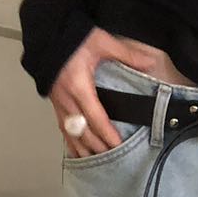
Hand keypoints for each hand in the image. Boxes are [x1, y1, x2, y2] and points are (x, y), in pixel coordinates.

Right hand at [48, 28, 162, 156]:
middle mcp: (67, 99)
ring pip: (70, 133)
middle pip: (83, 131)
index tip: (118, 147)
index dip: (107, 135)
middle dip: (98, 147)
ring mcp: (58, 102)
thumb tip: (150, 63)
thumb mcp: (102, 42)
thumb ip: (126, 54)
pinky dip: (71, 141)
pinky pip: (63, 127)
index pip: (96, 118)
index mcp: (79, 87)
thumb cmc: (73, 37)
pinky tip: (77, 151)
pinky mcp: (54, 102)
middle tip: (113, 160)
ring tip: (96, 162)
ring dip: (83, 149)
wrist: (47, 33)